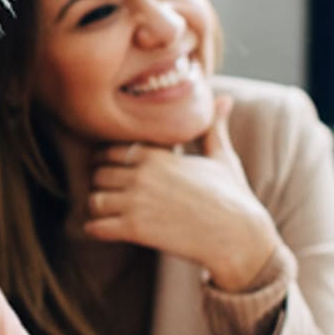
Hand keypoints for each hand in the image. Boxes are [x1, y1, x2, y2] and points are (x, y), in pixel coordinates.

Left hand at [84, 96, 278, 290]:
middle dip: (102, 185)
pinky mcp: (135, 229)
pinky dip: (95, 230)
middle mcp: (142, 175)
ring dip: (97, 207)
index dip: (108, 161)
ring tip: (108, 213)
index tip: (114, 170)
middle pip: (98, 174)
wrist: (240, 236)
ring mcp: (136, 202)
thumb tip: (224, 98)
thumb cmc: (233, 197)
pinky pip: (95, 227)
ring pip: (93, 200)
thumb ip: (213, 128)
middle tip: (111, 194)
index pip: (109, 150)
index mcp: (156, 155)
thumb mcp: (222, 157)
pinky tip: (106, 230)